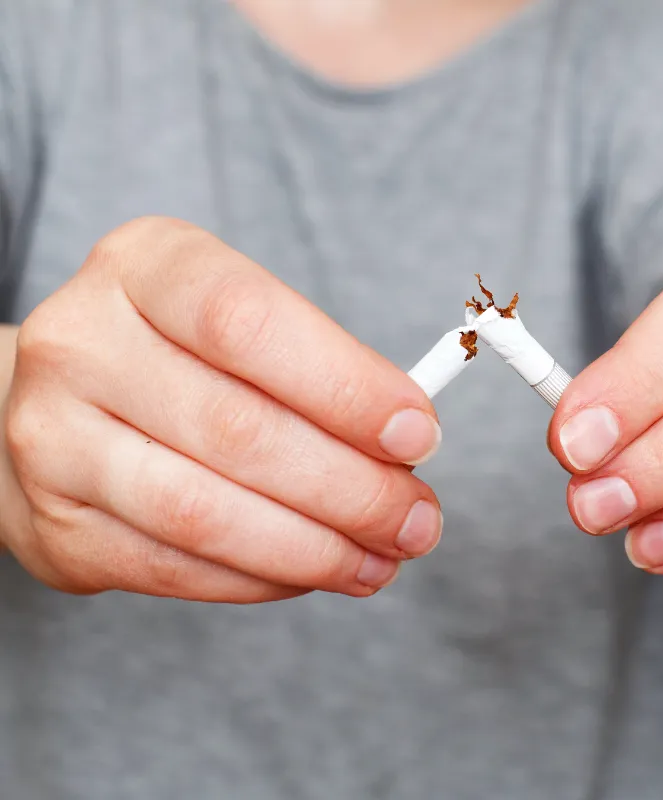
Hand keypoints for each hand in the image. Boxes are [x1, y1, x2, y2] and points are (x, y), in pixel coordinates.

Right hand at [1, 217, 443, 602]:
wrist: (67, 402)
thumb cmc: (187, 357)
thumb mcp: (247, 321)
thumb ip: (321, 368)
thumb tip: (409, 443)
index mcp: (143, 266)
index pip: (247, 322)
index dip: (346, 387)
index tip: (420, 436)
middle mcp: (79, 344)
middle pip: (238, 429)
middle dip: (352, 489)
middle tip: (417, 520)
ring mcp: (51, 439)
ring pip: (204, 513)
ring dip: (315, 549)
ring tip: (381, 558)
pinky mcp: (55, 524)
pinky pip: (175, 568)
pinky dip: (263, 579)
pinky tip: (315, 571)